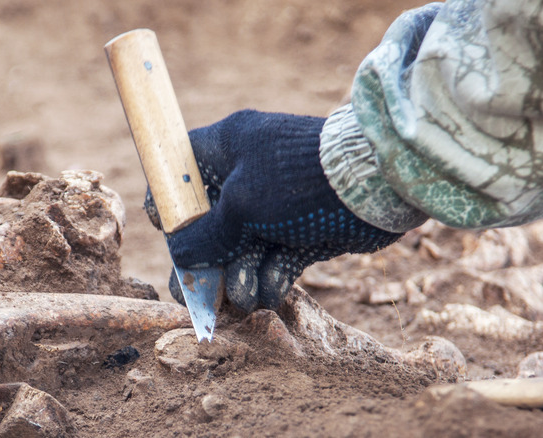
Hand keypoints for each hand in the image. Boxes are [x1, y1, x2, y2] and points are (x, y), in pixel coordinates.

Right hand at [146, 110, 402, 311]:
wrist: (374, 187)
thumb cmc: (299, 180)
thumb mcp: (241, 204)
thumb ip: (204, 234)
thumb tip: (179, 256)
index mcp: (226, 149)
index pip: (181, 172)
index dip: (168, 205)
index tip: (169, 234)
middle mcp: (246, 176)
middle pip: (208, 225)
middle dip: (204, 263)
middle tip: (197, 297)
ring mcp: (273, 207)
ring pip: (240, 251)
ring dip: (238, 278)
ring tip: (244, 297)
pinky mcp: (299, 234)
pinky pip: (271, 262)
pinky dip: (269, 280)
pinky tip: (270, 291)